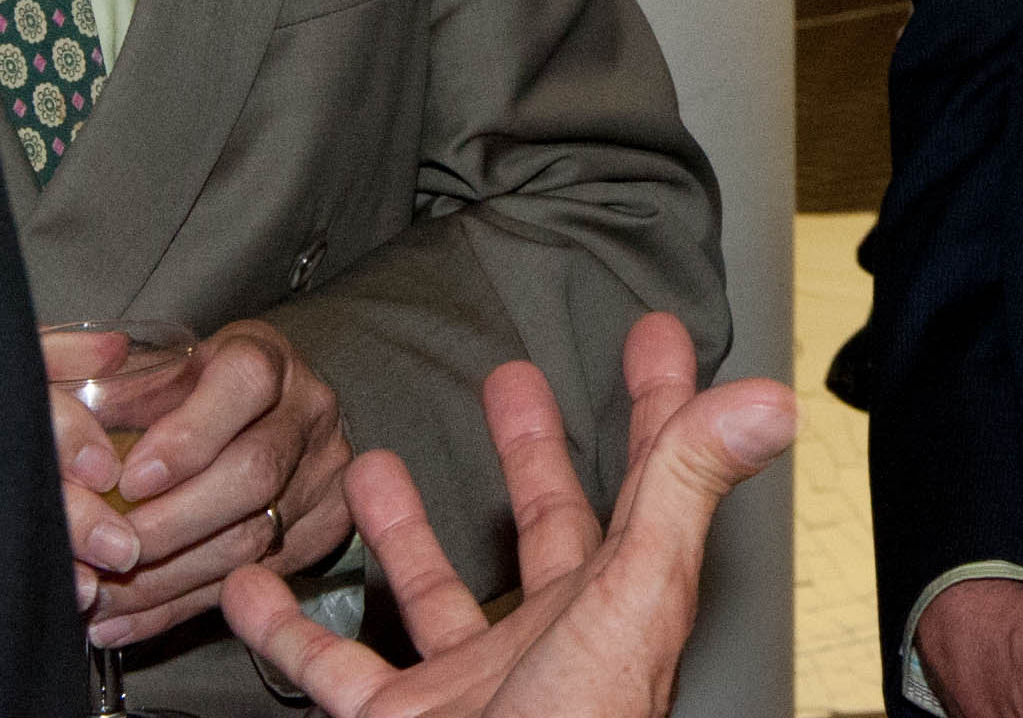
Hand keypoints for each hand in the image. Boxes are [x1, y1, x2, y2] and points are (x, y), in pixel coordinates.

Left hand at [60, 316, 354, 647]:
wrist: (273, 415)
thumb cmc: (202, 389)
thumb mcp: (166, 367)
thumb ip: (126, 393)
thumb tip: (75, 432)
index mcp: (268, 358)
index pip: (244, 384)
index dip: (186, 436)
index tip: (131, 478)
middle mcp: (307, 413)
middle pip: (253, 473)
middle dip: (172, 522)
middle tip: (112, 549)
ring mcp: (322, 475)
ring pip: (253, 538)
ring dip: (168, 577)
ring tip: (104, 595)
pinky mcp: (322, 530)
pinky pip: (251, 580)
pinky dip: (179, 607)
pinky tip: (127, 620)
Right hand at [224, 311, 791, 717]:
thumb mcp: (634, 595)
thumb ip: (685, 491)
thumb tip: (766, 402)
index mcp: (618, 602)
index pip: (652, 481)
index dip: (662, 405)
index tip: (657, 340)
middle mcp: (551, 642)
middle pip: (546, 527)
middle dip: (532, 449)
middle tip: (515, 381)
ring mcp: (475, 687)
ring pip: (434, 592)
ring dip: (404, 529)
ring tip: (375, 463)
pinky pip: (334, 664)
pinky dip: (286, 624)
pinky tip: (256, 585)